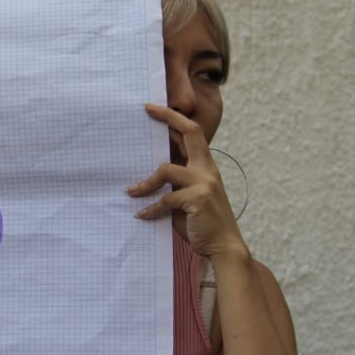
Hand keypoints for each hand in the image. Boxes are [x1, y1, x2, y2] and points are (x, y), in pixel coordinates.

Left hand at [126, 102, 245, 260]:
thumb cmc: (203, 223)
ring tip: (131, 193)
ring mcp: (204, 183)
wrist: (224, 246)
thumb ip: (175, 184)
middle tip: (146, 110)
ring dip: (145, 183)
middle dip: (168, 118)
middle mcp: (207, 170)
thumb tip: (150, 174)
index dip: (174, 118)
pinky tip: (141, 215)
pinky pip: (166, 199)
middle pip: (190, 133)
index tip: (153, 108)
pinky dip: (151, 208)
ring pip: (166, 170)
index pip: (192, 133)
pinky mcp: (197, 199)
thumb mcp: (188, 198)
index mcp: (206, 167)